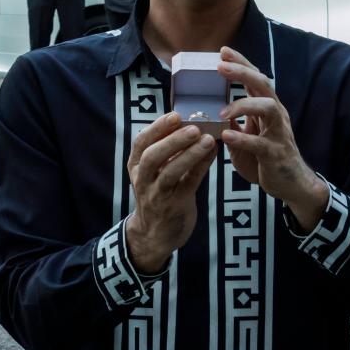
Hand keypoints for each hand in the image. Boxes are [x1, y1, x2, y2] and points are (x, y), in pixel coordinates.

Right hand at [125, 113, 217, 273]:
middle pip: (152, 156)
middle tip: (193, 127)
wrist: (154, 234)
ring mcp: (156, 195)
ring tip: (208, 140)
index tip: (175, 115)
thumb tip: (192, 123)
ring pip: (170, 172)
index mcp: (136, 166)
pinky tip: (213, 154)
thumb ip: (166, 151)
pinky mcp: (173, 206)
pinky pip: (188, 184)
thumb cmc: (158, 193)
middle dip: (172, 140)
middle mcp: (142, 179)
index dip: (157, 127)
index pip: (141, 142)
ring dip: (189, 154)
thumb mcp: (153, 172)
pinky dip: (201, 167)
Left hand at [217, 46, 329, 230]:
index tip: (223, 51)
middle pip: (263, 84)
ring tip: (223, 110)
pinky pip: (260, 143)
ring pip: (268, 107)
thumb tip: (215, 105)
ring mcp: (278, 133)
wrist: (291, 185)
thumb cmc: (265, 158)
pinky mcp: (276, 154)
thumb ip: (236, 119)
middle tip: (220, 66)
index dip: (241, 63)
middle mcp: (276, 115)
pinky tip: (226, 136)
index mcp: (267, 107)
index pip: (255, 78)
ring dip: (243, 105)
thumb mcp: (247, 135)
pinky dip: (242, 138)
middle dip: (242, 72)